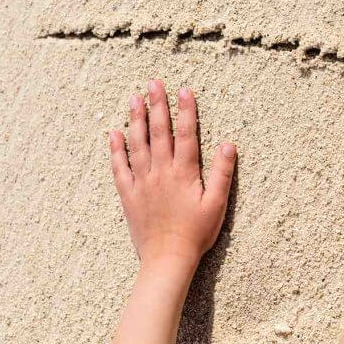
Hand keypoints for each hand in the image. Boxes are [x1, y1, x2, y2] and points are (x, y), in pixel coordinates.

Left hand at [108, 80, 235, 269]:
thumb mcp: (217, 204)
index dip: (185, 111)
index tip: (184, 90)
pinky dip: (116, 150)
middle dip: (157, 105)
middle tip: (153, 83)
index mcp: (184, 172)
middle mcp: (161, 172)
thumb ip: (223, 173)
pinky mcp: (128, 195)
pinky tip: (113, 133)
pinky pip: (119, 168)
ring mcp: (142, 182)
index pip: (185, 134)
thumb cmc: (196, 234)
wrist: (167, 259)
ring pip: (137, 144)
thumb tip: (229, 144)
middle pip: (159, 132)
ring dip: (136, 120)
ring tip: (134, 98)